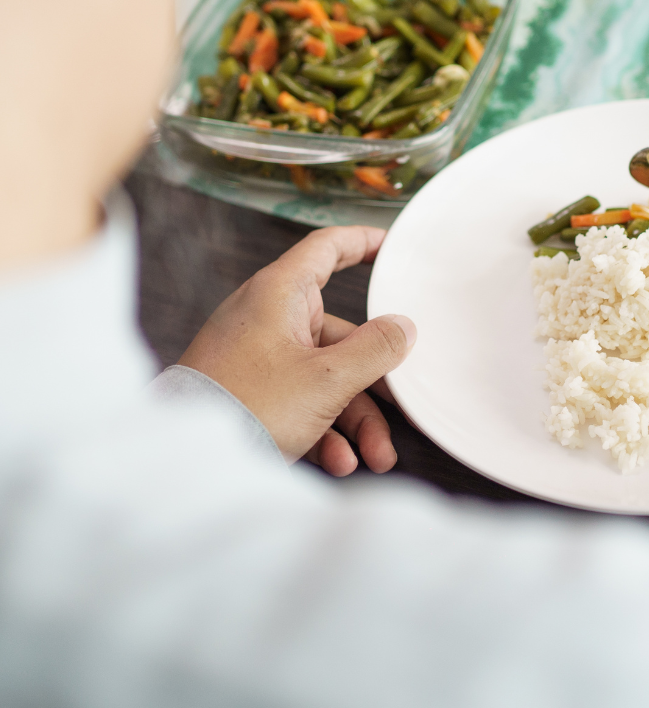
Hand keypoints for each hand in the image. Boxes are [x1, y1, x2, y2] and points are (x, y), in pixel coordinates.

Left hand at [178, 226, 414, 474]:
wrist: (186, 465)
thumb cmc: (249, 407)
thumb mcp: (328, 379)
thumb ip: (376, 349)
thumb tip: (404, 327)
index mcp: (280, 294)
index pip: (326, 249)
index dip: (362, 242)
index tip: (391, 248)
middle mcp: (268, 319)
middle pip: (341, 337)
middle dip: (373, 384)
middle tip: (400, 409)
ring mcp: (258, 357)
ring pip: (325, 378)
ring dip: (355, 419)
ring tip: (375, 457)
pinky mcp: (250, 393)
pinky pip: (299, 402)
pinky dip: (324, 430)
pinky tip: (340, 461)